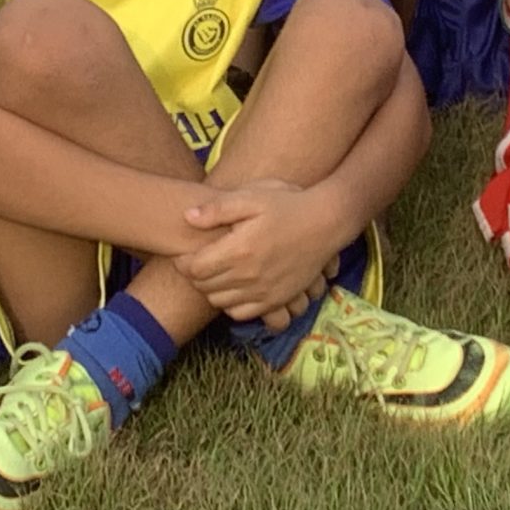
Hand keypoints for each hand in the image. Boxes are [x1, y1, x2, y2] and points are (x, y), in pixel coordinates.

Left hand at [180, 179, 342, 324]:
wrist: (326, 222)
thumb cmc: (288, 204)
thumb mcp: (253, 196)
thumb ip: (218, 208)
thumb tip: (187, 217)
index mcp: (239, 249)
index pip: (194, 268)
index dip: (183, 262)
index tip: (184, 252)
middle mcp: (249, 276)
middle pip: (204, 287)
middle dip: (195, 275)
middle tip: (198, 260)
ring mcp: (264, 292)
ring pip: (220, 302)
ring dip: (211, 290)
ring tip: (216, 272)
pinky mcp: (276, 300)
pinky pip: (241, 313)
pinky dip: (231, 304)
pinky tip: (235, 286)